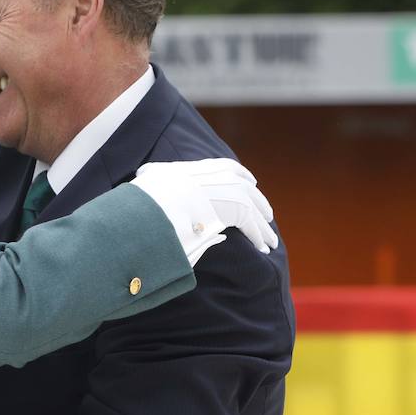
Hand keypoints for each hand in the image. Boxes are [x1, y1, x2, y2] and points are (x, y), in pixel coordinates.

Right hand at [131, 158, 276, 254]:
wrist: (161, 201)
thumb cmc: (151, 193)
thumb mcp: (152, 177)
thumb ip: (153, 173)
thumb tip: (145, 172)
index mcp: (207, 167)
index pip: (231, 169)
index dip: (242, 177)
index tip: (250, 183)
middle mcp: (226, 176)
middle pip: (249, 190)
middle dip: (260, 204)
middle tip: (266, 216)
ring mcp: (234, 192)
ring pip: (255, 210)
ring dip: (264, 227)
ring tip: (270, 241)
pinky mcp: (240, 210)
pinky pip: (253, 226)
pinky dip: (259, 237)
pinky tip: (263, 247)